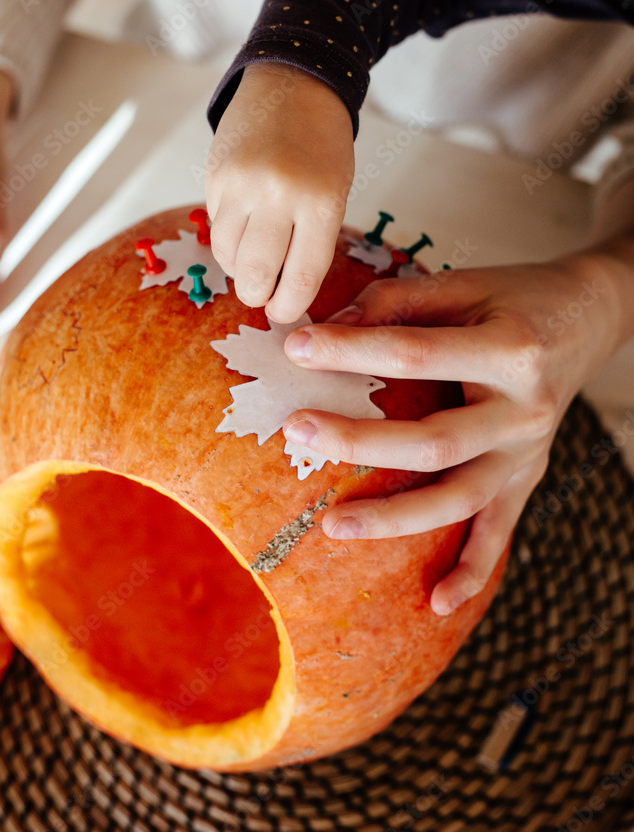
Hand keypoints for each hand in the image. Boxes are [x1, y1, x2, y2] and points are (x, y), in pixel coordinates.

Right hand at [204, 62, 353, 323]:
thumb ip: (311, 241)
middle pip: (255, 274)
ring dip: (239, 267)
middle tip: (262, 294)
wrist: (293, 85)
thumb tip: (281, 292)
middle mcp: (279, 193)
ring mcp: (242, 183)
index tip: (283, 313)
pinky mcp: (215, 175)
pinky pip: (216, 226)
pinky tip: (244, 221)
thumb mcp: (334, 192)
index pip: (300, 277)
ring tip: (254, 257)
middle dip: (257, 295)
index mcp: (321, 202)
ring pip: (227, 255)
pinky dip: (228, 236)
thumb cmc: (323, 147)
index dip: (288, 306)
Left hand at [281, 249, 633, 613]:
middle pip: (434, 442)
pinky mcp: (527, 477)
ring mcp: (527, 452)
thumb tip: (324, 328)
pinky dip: (472, 572)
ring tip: (332, 525)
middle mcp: (524, 410)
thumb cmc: (519, 296)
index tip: (297, 346)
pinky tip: (437, 604)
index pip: (417, 354)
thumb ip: (397, 301)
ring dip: (395, 519)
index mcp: (511, 351)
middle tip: (297, 427)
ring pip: (459, 499)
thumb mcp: (464, 283)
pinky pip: (500, 533)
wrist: (590, 318)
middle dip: (360, 440)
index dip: (353, 350)